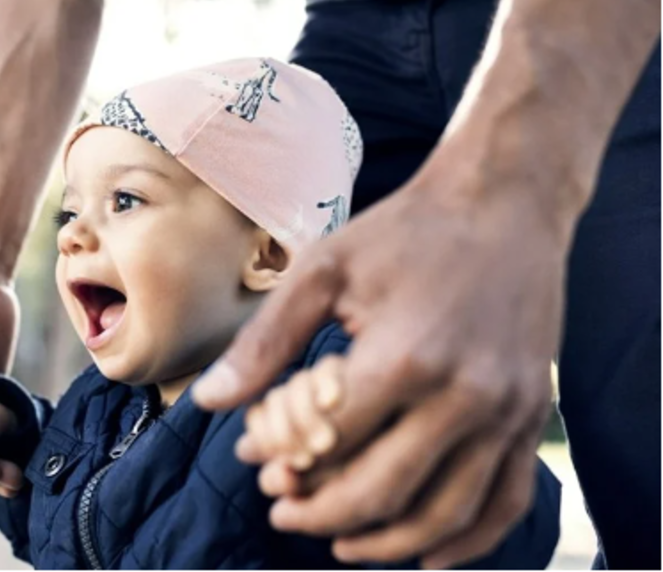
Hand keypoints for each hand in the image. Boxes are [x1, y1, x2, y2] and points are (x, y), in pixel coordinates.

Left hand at [193, 154, 563, 566]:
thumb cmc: (405, 232)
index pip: (326, 440)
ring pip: (444, 513)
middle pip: (380, 490)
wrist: (504, 204)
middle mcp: (465, 395)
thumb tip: (208, 403)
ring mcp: (508, 411)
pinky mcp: (531, 415)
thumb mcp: (323, 270)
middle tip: (281, 509)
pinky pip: (506, 502)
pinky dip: (467, 542)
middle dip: (318, 512)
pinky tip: (425, 556)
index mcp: (406, 355)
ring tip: (336, 541)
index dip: (279, 458)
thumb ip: (264, 343)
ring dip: (383, 541)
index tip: (253, 460)